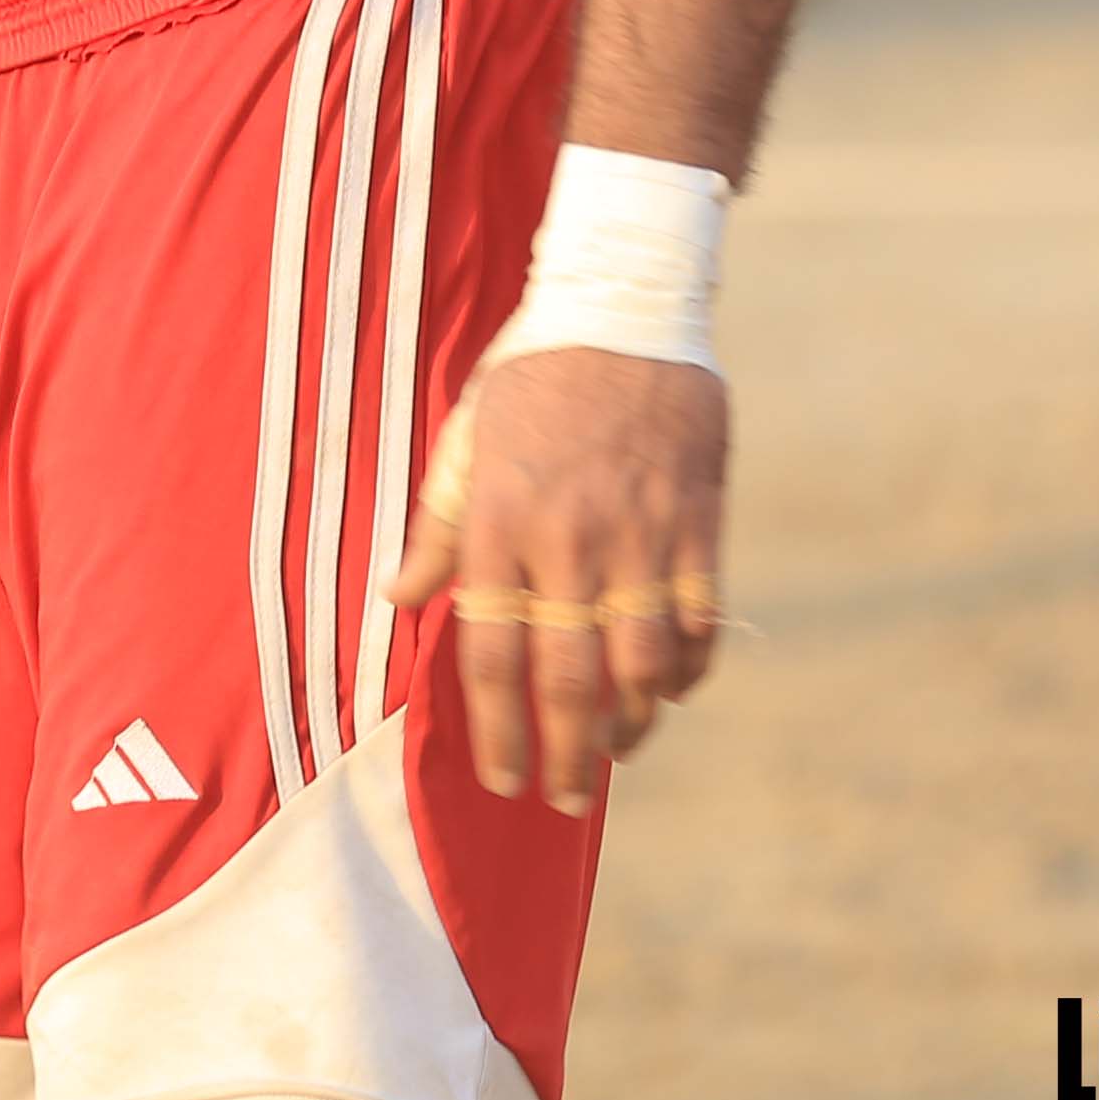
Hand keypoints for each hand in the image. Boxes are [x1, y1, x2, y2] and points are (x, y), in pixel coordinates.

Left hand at [382, 345, 726, 815]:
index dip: (497, 727)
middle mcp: (569, 538)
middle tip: (562, 796)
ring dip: (631, 721)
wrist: (625, 303)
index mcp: (501, 521)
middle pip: (569, 677)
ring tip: (615, 747)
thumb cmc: (534, 375)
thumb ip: (438, 525)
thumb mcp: (467, 440)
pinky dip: (690, 665)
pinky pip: (701, 617)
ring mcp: (641, 532)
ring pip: (642, 662)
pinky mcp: (698, 518)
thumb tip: (398, 595)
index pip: (492, 651)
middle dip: (566, 753)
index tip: (503, 776)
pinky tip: (673, 687)